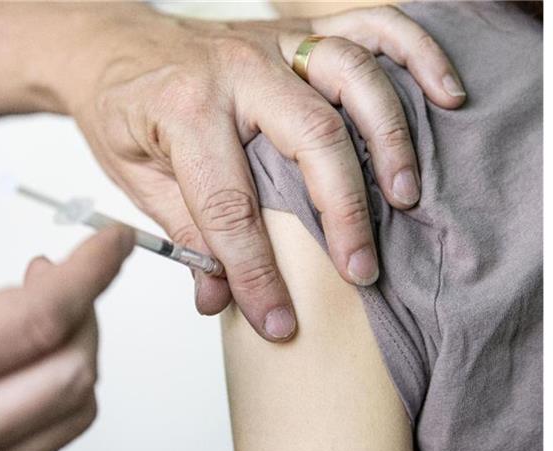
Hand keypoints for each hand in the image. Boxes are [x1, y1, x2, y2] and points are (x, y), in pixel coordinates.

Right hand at [0, 172, 133, 450]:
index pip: (42, 315)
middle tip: (67, 274)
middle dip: (87, 309)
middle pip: (72, 366)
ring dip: (78, 352)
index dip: (92, 269)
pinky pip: (44, 445)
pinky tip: (31, 366)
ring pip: (70, 411)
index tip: (111, 242)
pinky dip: (57, 396)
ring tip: (47, 316)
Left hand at [68, 5, 464, 341]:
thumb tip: (218, 296)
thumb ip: (184, 234)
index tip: (277, 319)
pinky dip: (414, 53)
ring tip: (404, 196)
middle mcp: (235, 70)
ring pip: (352, 77)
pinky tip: (441, 94)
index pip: (229, 206)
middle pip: (311, 138)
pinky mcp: (296, 31)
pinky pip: (369, 27)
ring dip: (387, 139)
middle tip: (360, 269)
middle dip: (342, 212)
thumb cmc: (122, 107)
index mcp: (184, 111)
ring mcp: (272, 43)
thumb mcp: (135, 179)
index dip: (256, 272)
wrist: (111, 44)